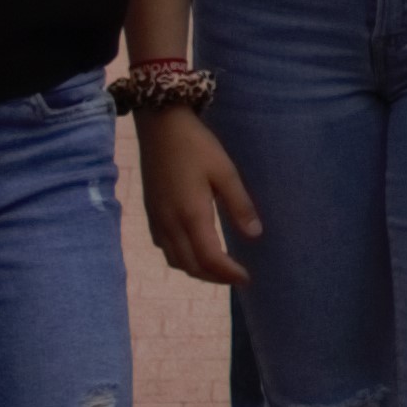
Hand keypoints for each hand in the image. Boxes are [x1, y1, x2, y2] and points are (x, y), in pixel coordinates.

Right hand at [140, 108, 257, 286]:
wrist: (160, 128)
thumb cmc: (197, 146)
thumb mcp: (225, 172)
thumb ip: (239, 205)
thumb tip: (255, 235)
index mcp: (190, 215)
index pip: (209, 258)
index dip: (228, 273)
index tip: (247, 278)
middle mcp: (169, 223)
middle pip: (190, 265)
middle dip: (214, 277)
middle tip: (237, 278)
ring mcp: (156, 220)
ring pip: (174, 260)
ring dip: (197, 270)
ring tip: (220, 269)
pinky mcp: (151, 213)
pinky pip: (164, 248)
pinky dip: (181, 258)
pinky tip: (195, 250)